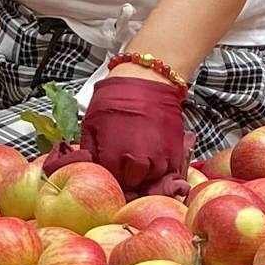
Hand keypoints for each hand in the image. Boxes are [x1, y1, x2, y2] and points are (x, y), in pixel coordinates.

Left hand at [76, 72, 190, 196]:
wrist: (146, 80)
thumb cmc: (116, 98)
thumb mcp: (91, 124)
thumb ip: (90, 151)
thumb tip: (88, 168)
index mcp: (113, 156)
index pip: (111, 181)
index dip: (110, 178)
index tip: (110, 174)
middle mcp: (137, 160)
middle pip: (132, 184)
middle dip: (127, 178)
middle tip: (124, 167)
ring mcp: (159, 157)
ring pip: (151, 180)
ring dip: (145, 174)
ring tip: (139, 159)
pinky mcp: (176, 151)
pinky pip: (170, 172)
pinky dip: (163, 169)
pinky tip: (154, 157)